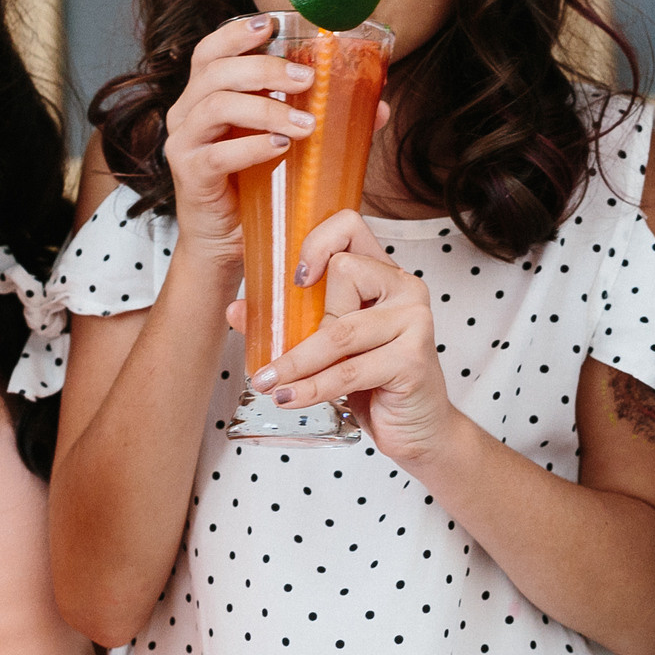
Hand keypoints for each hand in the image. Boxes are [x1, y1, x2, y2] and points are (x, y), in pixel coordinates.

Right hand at [163, 13, 314, 270]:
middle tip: (307, 79)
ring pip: (216, 107)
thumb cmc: (254, 187)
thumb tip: (379, 107)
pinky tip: (280, 149)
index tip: (271, 24)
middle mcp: (187, 113)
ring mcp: (184, 143)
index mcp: (205, 95)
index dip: (236, 33)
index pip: (210, 51)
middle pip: (215, 72)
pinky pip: (217, 155)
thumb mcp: (287, 145)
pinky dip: (252, 147)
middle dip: (264, 68)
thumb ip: (323, 120)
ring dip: (265, 108)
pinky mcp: (190, 175)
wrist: (226, 243)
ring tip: (304, 123)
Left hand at [239, 210, 459, 466]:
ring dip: (295, 361)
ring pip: (339, 329)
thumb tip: (236, 309)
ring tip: (267, 383)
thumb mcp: (328, 346)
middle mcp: (404, 289)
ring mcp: (414, 322)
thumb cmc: (375, 381)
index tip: (296, 277)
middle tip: (277, 360)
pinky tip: (290, 398)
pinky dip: (313, 387)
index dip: (318, 241)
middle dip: (301, 323)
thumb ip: (288, 322)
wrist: (418, 428)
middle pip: (342, 275)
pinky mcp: (413, 360)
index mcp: (383, 274)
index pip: (350, 227)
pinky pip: (349, 370)